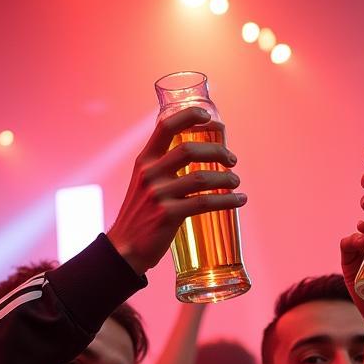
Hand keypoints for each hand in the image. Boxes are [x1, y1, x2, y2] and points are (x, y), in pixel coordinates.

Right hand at [107, 109, 245, 275]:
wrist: (125, 247)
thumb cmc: (141, 214)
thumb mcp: (145, 183)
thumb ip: (163, 167)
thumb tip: (196, 154)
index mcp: (144, 160)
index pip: (165, 126)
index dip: (188, 116)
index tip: (209, 117)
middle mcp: (150, 173)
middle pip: (189, 150)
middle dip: (217, 152)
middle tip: (233, 160)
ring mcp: (158, 194)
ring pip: (201, 178)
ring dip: (226, 178)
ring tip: (236, 182)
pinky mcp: (168, 215)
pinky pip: (204, 203)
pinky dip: (227, 200)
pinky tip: (238, 200)